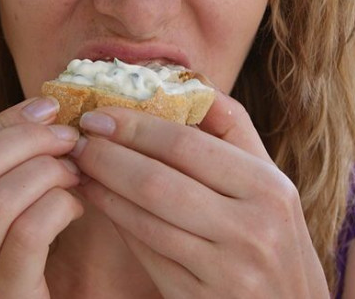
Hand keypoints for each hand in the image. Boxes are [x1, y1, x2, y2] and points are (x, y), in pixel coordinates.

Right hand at [0, 98, 83, 298]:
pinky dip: (61, 206)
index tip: (46, 110)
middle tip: (67, 138)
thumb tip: (41, 108)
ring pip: (0, 198)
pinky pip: (30, 232)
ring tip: (74, 173)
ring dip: (49, 173)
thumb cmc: (1, 264)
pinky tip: (75, 207)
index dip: (2, 122)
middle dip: (29, 140)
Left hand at [70, 91, 328, 297]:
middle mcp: (251, 228)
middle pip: (157, 180)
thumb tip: (186, 83)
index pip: (185, 144)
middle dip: (107, 156)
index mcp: (267, 187)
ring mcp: (225, 270)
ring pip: (144, 219)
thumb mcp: (271, 183)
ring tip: (80, 168)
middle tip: (78, 140)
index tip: (100, 115)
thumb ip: (232, 132)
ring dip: (103, 189)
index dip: (134, 127)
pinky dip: (118, 222)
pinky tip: (100, 201)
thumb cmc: (277, 237)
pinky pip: (146, 253)